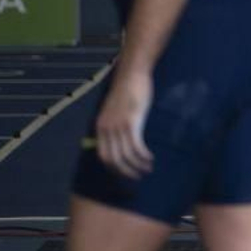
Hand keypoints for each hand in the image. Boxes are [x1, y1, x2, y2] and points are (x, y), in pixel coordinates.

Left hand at [95, 65, 153, 179]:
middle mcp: (106, 129)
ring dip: (138, 166)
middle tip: (138, 176)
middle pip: (113, 160)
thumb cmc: (127, 90)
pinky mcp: (131, 122)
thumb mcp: (115, 109)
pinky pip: (136, 146)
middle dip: (126, 172)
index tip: (126, 173)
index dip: (114, 168)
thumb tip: (120, 139)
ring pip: (126, 155)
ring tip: (148, 168)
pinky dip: (143, 156)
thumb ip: (114, 123)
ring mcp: (118, 126)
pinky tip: (151, 158)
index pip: (103, 156)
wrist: (132, 74)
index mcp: (100, 127)